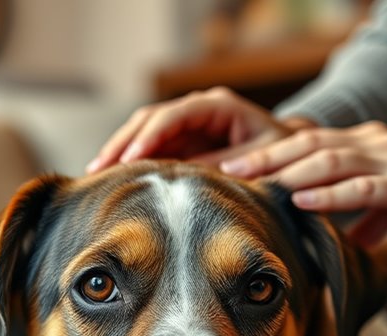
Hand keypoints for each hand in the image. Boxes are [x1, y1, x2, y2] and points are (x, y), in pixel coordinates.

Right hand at [86, 87, 313, 172]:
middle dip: (123, 142)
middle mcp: (197, 110)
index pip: (175, 115)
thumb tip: (192, 177)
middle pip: (150, 118)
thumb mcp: (262, 160)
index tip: (131, 159)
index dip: (151, 136)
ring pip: (143, 131)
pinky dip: (130, 161)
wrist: (291, 153)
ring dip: (119, 151)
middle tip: (98, 168)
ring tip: (95, 174)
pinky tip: (111, 177)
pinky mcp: (181, 142)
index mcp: (218, 106)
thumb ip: (229, 165)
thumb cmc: (281, 154)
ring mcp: (187, 125)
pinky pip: (149, 147)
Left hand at [221, 121, 386, 251]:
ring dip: (290, 172)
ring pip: (333, 160)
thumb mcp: (385, 208)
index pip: (306, 142)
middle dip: (266, 156)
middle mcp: (376, 144)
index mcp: (365, 144)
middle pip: (310, 144)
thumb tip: (334, 241)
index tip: (228, 166)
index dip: (267, 152)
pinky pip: (365, 188)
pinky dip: (331, 195)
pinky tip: (302, 201)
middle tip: (226, 170)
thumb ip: (358, 216)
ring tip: (255, 182)